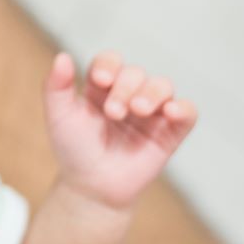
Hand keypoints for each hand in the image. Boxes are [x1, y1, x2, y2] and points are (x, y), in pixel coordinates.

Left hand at [44, 51, 195, 207]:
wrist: (91, 187)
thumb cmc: (74, 150)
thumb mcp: (59, 117)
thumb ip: (56, 87)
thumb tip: (62, 56)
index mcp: (101, 87)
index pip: (110, 61)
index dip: (108, 65)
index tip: (101, 80)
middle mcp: (128, 94)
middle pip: (135, 73)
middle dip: (125, 88)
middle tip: (113, 112)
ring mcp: (151, 113)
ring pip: (163, 86)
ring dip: (152, 93)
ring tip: (137, 110)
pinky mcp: (170, 132)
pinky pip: (187, 112)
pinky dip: (183, 108)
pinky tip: (170, 111)